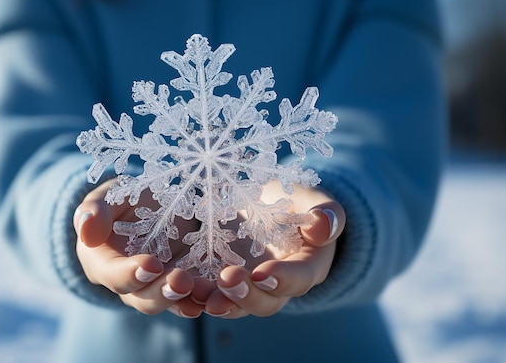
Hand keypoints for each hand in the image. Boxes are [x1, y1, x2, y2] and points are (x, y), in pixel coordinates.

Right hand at [73, 179, 203, 317]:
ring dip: (187, 300)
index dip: (130, 273)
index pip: (113, 274)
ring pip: (169, 302)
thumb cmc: (120, 202)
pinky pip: (191, 297)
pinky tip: (219, 295)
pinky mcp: (180, 285)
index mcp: (102, 262)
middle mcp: (128, 283)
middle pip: (142, 298)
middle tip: (183, 281)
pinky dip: (204, 297)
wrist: (146, 208)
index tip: (151, 265)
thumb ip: (95, 211)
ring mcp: (155, 287)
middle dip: (163, 292)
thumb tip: (85, 230)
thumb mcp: (107, 198)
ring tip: (206, 293)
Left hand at [197, 180, 345, 317]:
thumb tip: (323, 227)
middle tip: (227, 281)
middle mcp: (278, 285)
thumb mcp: (313, 199)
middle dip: (246, 296)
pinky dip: (195, 295)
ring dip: (218, 302)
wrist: (270, 205)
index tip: (263, 272)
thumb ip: (326, 212)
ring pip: (236, 305)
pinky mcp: (222, 280)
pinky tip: (178, 286)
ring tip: (198, 294)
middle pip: (267, 302)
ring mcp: (249, 286)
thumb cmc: (296, 201)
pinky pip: (211, 294)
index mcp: (307, 265)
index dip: (283, 279)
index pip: (300, 278)